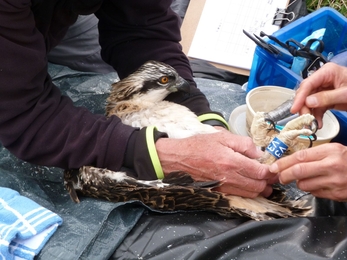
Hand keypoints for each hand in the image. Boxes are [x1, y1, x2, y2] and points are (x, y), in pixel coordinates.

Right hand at [156, 129, 272, 197]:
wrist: (178, 159)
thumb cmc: (198, 146)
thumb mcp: (222, 137)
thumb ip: (243, 144)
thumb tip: (259, 153)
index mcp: (231, 162)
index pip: (260, 172)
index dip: (270, 171)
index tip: (273, 167)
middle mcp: (229, 177)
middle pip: (258, 186)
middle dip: (268, 182)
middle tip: (271, 175)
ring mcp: (223, 187)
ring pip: (250, 193)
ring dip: (260, 189)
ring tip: (263, 181)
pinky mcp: (218, 191)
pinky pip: (238, 195)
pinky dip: (247, 192)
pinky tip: (248, 184)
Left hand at [269, 143, 346, 200]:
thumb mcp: (333, 150)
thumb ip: (313, 154)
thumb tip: (290, 161)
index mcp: (329, 151)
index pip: (300, 157)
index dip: (283, 162)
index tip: (273, 167)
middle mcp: (331, 166)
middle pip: (299, 171)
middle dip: (284, 175)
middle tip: (278, 176)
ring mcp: (334, 182)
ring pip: (304, 184)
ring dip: (298, 183)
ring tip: (303, 178)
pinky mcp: (336, 194)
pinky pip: (314, 193)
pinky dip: (310, 189)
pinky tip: (316, 184)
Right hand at [291, 63, 346, 127]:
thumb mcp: (345, 94)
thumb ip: (327, 97)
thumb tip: (308, 102)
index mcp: (327, 72)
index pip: (308, 84)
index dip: (300, 97)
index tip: (294, 109)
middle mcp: (323, 80)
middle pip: (306, 94)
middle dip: (304, 108)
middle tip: (305, 120)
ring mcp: (324, 89)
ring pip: (310, 102)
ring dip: (310, 114)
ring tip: (312, 125)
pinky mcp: (327, 98)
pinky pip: (317, 107)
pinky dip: (316, 116)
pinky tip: (318, 123)